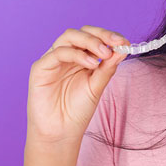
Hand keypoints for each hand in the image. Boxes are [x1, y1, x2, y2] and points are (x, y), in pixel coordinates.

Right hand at [27, 25, 130, 143]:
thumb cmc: (78, 110)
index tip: (125, 42)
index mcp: (81, 57)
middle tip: (117, 43)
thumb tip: (124, 48)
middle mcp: (66, 55)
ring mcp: (52, 60)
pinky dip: (77, 54)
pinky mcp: (40, 68)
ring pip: (69, 37)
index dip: (109, 36)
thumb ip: (108, 67)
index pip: (94, 36)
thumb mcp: (98, 85)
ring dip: (90, 42)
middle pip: (82, 32)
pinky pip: (58, 53)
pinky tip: (92, 64)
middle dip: (101, 35)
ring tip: (105, 54)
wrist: (61, 133)